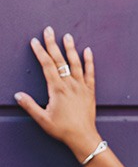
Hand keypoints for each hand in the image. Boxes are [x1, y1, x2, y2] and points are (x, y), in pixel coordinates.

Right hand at [15, 26, 99, 152]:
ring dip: (70, 48)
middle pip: (60, 60)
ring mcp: (81, 85)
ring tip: (67, 36)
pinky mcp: (90, 89)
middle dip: (52, 44)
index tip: (35, 41)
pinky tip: (88, 50)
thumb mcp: (42, 119)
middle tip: (48, 30)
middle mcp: (70, 83)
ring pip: (75, 63)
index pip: (47, 65)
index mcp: (57, 89)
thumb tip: (18, 94)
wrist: (82, 135)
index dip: (40, 52)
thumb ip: (30, 105)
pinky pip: (91, 72)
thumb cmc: (62, 128)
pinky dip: (89, 61)